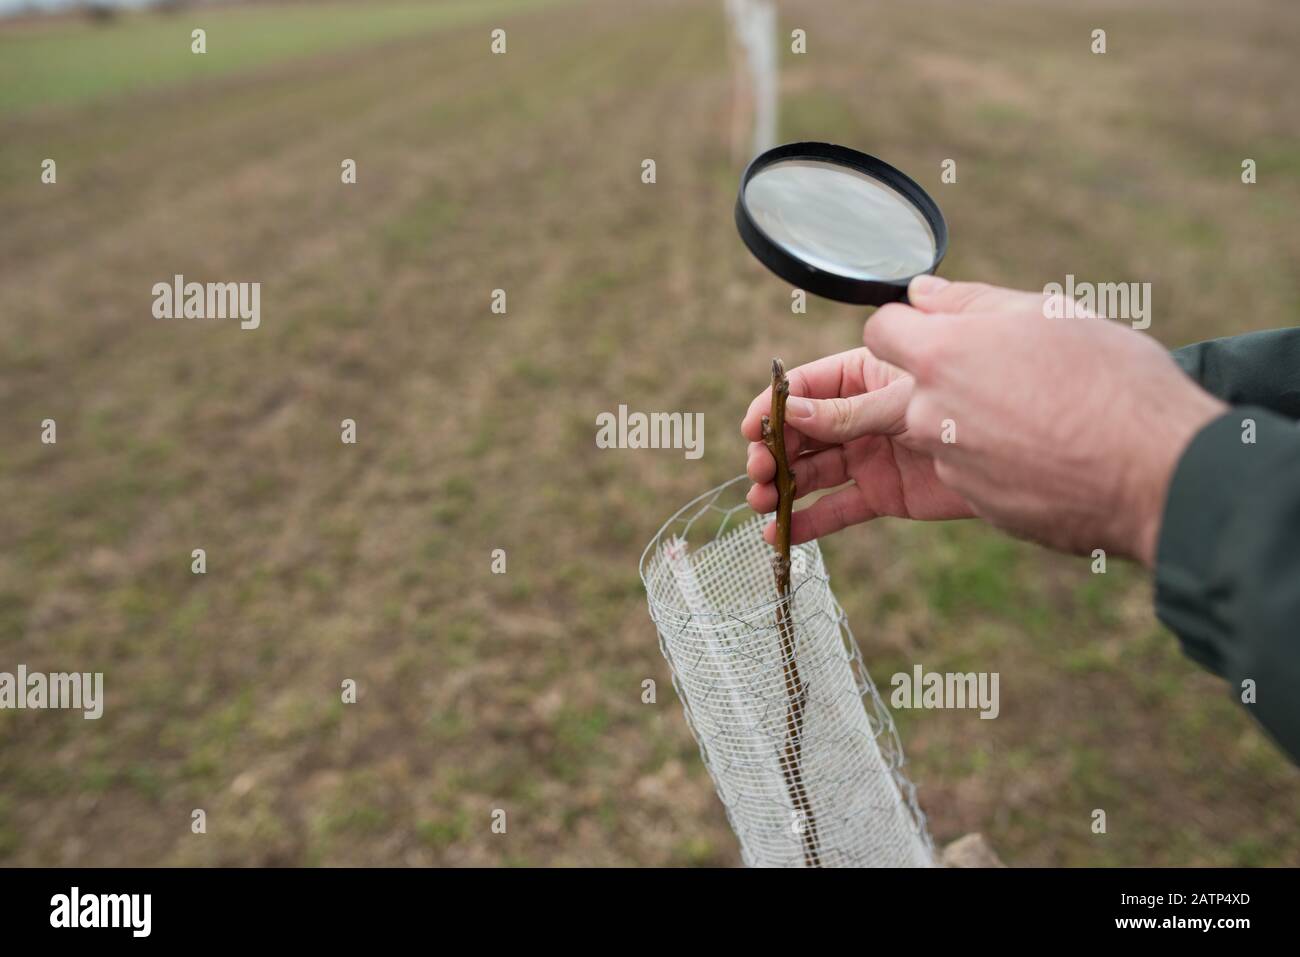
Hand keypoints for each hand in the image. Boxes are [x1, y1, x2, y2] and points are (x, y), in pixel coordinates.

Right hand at [741, 345, 974, 547]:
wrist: (1017, 451)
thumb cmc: (964, 403)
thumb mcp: (900, 400)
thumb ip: (846, 411)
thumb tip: (791, 412)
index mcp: (864, 376)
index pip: (807, 387)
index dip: (775, 406)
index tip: (751, 427)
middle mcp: (860, 416)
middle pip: (802, 432)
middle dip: (773, 450)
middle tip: (759, 469)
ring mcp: (868, 455)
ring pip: (812, 471)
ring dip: (781, 486)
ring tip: (761, 502)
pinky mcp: (881, 494)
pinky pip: (838, 508)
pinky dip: (809, 522)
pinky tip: (781, 535)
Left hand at [860, 276, 1227, 564]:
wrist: (1157, 471)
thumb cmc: (1112, 381)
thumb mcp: (1047, 315)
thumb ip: (971, 303)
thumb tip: (923, 293)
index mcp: (941, 356)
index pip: (880, 332)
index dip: (905, 325)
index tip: (932, 327)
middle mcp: (929, 413)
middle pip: (900, 391)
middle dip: (934, 381)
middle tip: (1001, 375)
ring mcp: (947, 464)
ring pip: (937, 431)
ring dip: (970, 421)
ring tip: (1040, 414)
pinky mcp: (973, 501)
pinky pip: (968, 469)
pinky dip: (995, 459)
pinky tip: (1048, 450)